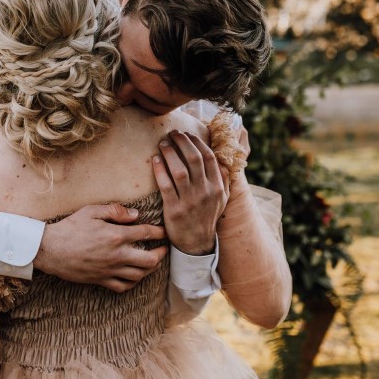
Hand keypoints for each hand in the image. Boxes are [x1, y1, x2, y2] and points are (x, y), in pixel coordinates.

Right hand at [33, 203, 166, 292]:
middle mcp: (116, 255)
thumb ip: (115, 211)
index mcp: (116, 236)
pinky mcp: (101, 280)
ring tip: (152, 262)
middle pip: (150, 260)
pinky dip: (133, 283)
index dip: (159, 232)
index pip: (146, 233)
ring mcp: (110, 270)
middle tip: (163, 249)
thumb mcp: (91, 211)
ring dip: (150, 269)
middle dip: (161, 254)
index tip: (164, 232)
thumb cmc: (70, 228)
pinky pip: (123, 287)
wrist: (51, 250)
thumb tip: (135, 215)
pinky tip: (134, 276)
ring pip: (139, 275)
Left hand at [153, 130, 228, 255]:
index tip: (187, 134)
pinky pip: (166, 185)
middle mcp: (205, 192)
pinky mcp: (174, 210)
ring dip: (170, 153)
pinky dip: (160, 170)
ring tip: (163, 143)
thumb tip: (222, 160)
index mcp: (217, 187)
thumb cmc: (206, 217)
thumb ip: (223, 179)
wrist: (196, 244)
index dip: (197, 142)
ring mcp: (190, 201)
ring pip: (179, 170)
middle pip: (194, 159)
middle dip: (182, 142)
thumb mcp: (222, 199)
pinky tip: (155, 160)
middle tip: (172, 133)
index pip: (208, 157)